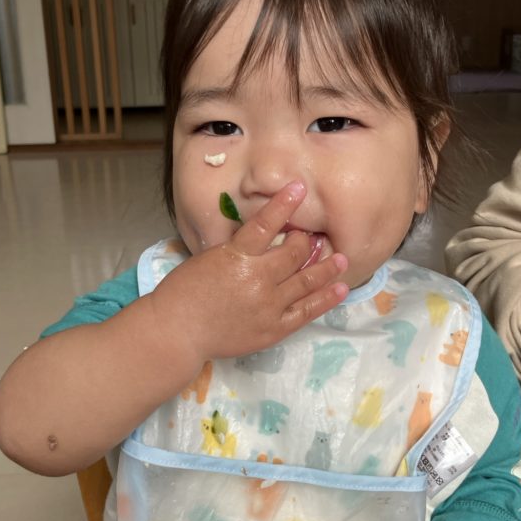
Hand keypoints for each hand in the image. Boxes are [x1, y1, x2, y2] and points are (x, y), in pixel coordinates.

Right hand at [150, 181, 348, 364]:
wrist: (177, 332)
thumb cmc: (184, 292)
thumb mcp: (207, 258)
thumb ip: (237, 250)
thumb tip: (261, 240)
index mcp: (238, 256)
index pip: (267, 223)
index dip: (284, 204)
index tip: (299, 187)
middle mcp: (259, 278)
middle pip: (295, 253)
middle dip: (306, 241)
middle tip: (314, 237)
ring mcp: (270, 305)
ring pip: (307, 280)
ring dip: (327, 267)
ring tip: (342, 258)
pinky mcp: (275, 328)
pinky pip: (306, 311)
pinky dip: (326, 299)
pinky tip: (341, 288)